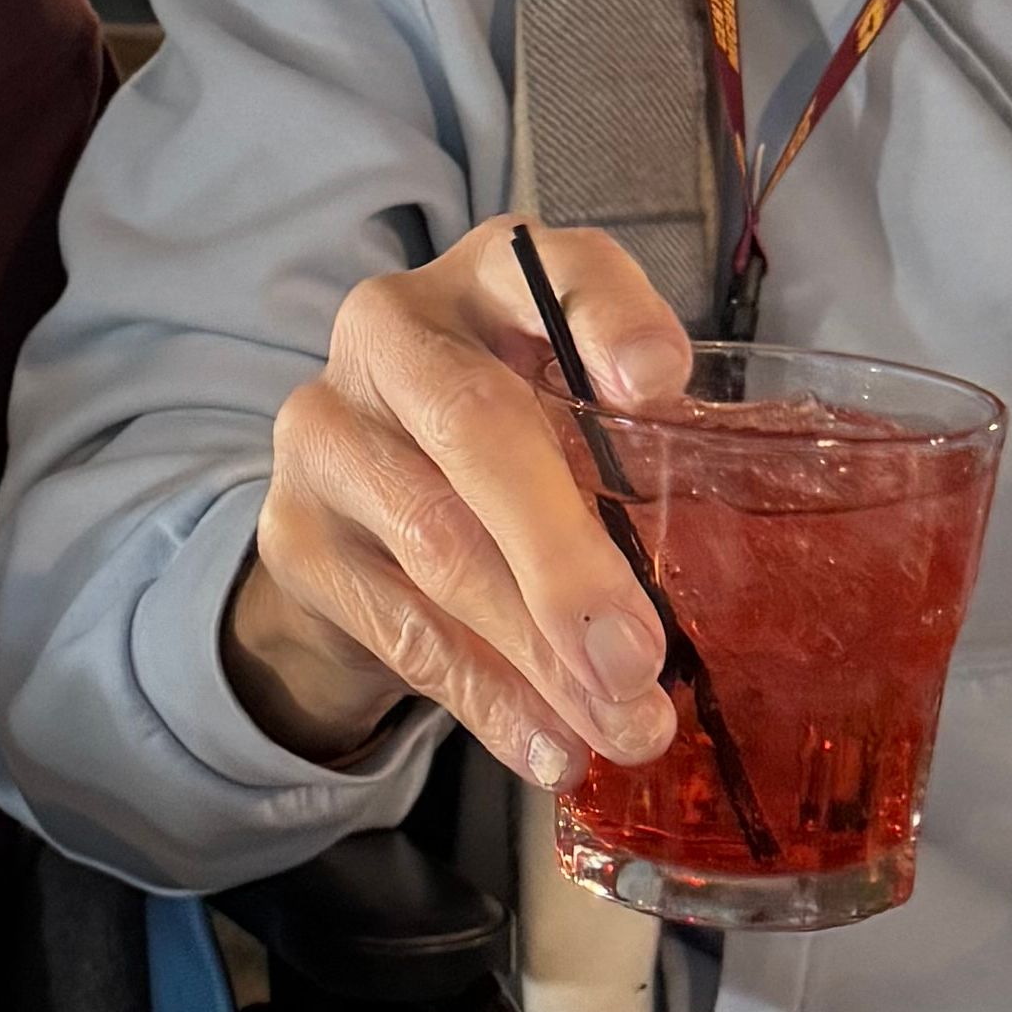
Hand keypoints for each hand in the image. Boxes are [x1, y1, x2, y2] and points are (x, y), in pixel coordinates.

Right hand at [220, 219, 691, 784]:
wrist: (361, 508)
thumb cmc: (510, 444)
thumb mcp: (572, 414)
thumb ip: (628, 449)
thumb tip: (717, 578)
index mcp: (489, 278)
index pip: (548, 266)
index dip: (608, 319)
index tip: (660, 386)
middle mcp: (392, 332)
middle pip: (476, 429)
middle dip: (565, 556)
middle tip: (639, 655)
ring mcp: (325, 431)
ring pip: (437, 546)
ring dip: (537, 655)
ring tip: (621, 725)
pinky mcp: (294, 533)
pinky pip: (399, 626)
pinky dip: (484, 698)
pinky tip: (547, 745)